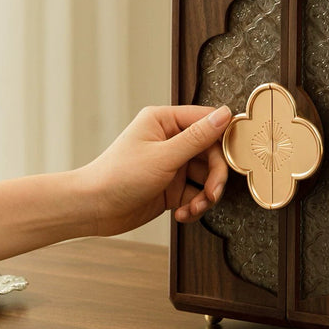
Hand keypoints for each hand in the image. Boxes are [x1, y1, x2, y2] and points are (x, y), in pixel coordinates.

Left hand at [79, 105, 231, 235]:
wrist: (92, 209)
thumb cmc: (118, 176)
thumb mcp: (164, 156)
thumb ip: (198, 137)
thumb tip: (225, 114)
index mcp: (164, 121)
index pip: (207, 121)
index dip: (224, 139)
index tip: (236, 157)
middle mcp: (170, 140)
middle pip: (211, 153)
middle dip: (215, 177)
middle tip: (212, 194)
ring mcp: (171, 164)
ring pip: (206, 176)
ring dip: (205, 196)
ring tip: (195, 208)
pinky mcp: (171, 187)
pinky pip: (195, 193)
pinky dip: (194, 206)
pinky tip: (183, 214)